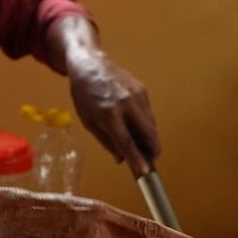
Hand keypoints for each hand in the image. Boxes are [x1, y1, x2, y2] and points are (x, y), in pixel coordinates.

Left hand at [69, 55, 159, 177]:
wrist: (90, 64)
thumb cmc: (85, 95)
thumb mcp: (89, 122)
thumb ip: (107, 142)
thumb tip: (122, 159)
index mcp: (109, 114)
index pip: (127, 142)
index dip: (138, 159)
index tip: (146, 172)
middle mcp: (126, 104)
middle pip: (148, 134)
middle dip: (153, 150)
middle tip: (151, 161)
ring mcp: (137, 96)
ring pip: (151, 125)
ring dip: (150, 138)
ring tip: (144, 146)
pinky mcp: (143, 90)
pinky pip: (148, 113)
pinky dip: (145, 124)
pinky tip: (137, 126)